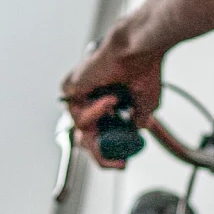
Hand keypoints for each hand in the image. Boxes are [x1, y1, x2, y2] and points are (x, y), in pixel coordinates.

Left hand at [60, 32, 166, 162]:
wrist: (139, 49)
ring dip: (103, 126)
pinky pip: (79, 118)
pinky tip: (109, 98)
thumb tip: (136, 132)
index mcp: (105, 100)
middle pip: (86, 139)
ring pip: (82, 132)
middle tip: (119, 161)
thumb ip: (137, 121)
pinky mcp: (69, 90)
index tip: (122, 163)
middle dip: (103, 153)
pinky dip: (96, 113)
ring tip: (116, 104)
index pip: (99, 134)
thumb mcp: (144, 104)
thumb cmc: (143, 68)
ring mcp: (78, 95)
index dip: (109, 152)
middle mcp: (90, 98)